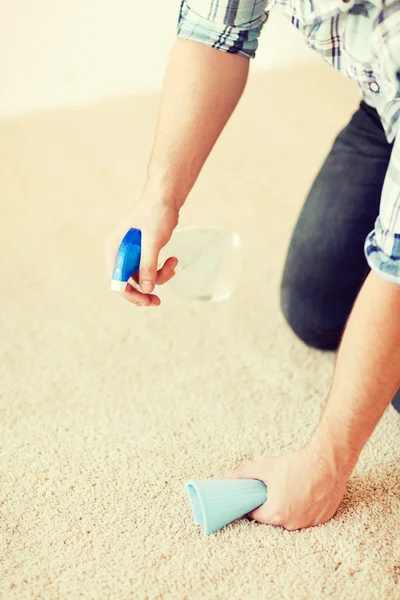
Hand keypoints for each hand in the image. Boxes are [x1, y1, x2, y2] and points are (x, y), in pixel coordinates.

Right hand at [105, 196, 179, 305]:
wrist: (165, 198)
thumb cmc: (156, 214)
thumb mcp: (153, 241)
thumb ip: (148, 265)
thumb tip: (147, 290)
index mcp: (114, 249)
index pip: (116, 280)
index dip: (130, 294)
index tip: (146, 301)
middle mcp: (119, 253)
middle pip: (128, 283)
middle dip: (145, 290)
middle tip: (157, 301)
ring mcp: (131, 254)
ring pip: (143, 278)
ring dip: (160, 276)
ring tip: (173, 263)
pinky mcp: (143, 253)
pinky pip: (150, 270)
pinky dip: (162, 269)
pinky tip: (173, 260)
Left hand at [227, 446, 349, 529]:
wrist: (328, 461)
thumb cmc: (296, 464)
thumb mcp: (266, 466)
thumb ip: (245, 474)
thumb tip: (228, 478)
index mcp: (276, 514)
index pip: (256, 515)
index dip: (253, 504)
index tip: (255, 495)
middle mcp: (293, 523)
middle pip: (274, 517)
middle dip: (271, 504)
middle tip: (273, 488)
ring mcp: (310, 522)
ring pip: (292, 517)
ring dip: (288, 507)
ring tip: (290, 489)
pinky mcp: (324, 517)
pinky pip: (308, 516)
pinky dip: (304, 507)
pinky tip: (304, 493)